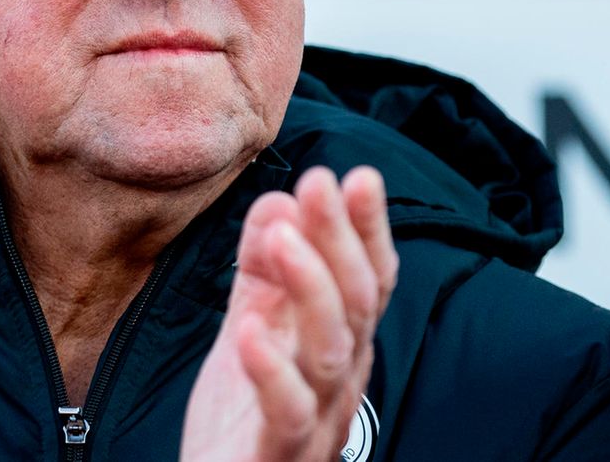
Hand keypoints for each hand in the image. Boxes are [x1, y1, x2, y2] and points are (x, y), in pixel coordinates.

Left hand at [181, 166, 397, 461]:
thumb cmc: (242, 417)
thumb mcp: (252, 327)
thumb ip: (263, 270)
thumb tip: (277, 200)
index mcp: (337, 344)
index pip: (367, 278)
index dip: (367, 228)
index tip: (356, 175)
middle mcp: (338, 379)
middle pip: (355, 302)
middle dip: (340, 238)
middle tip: (318, 183)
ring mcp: (315, 419)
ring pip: (331, 350)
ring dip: (311, 287)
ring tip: (285, 237)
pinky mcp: (280, 453)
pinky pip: (287, 411)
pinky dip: (271, 369)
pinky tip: (248, 328)